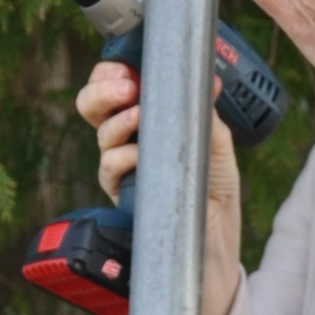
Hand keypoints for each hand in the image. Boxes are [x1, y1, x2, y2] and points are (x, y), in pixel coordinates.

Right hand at [71, 62, 244, 314]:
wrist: (216, 247)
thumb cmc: (215, 197)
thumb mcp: (220, 149)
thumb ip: (208, 115)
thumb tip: (209, 81)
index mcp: (150, 122)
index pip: (117, 87)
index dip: (113, 73)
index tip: (127, 66)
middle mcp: (129, 142)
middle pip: (95, 107)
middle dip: (102, 90)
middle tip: (124, 86)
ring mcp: (123, 169)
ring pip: (101, 135)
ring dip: (117, 120)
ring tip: (138, 116)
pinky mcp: (123, 196)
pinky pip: (109, 169)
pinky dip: (121, 157)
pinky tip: (139, 155)